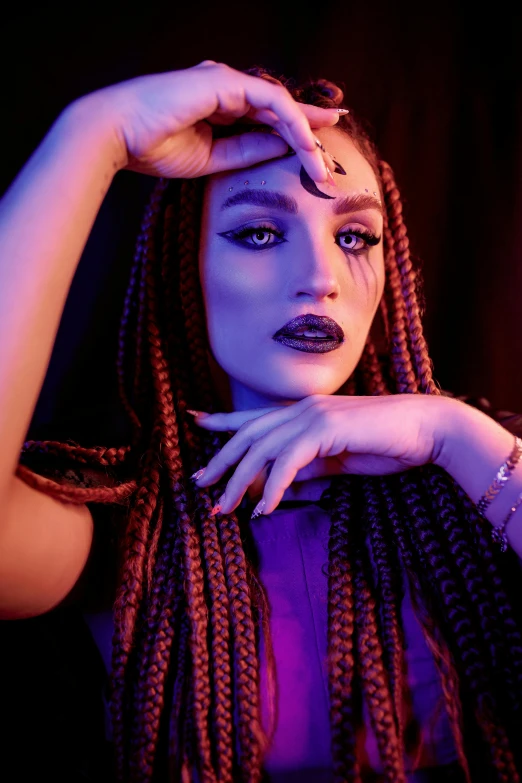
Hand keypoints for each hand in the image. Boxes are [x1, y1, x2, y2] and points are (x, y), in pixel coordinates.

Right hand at [74, 61, 340, 180]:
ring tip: (323, 164)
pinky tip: (307, 144)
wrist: (118, 136)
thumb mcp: (212, 159)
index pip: (268, 122)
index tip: (319, 158)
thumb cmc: (153, 148)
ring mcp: (227, 82)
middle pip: (281, 112)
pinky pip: (271, 102)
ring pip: (281, 107)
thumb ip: (247, 151)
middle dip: (311, 136)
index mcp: (220, 107)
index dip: (296, 137)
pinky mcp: (226, 81)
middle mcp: (227, 90)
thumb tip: (284, 149)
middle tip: (331, 164)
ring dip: (306, 136)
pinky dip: (293, 122)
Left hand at [192, 393, 452, 514]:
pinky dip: (273, 487)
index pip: (254, 416)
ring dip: (240, 481)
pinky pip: (288, 461)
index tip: (196, 421)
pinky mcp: (326, 429)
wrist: (428, 431)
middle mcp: (303, 409)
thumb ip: (309, 470)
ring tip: (224, 508)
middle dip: (221, 461)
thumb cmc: (388, 445)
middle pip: (248, 435)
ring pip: (261, 449)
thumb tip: (281, 488)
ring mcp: (313, 416)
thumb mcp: (339, 462)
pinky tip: (264, 510)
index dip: (223, 419)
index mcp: (304, 413)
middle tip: (200, 486)